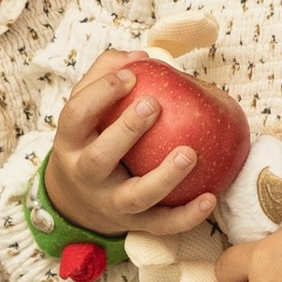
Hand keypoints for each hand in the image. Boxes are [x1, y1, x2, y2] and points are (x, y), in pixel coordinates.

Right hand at [44, 47, 214, 242]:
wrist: (76, 201)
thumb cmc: (91, 138)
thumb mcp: (86, 109)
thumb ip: (106, 75)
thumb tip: (142, 56)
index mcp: (71, 142)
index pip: (76, 115)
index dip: (101, 93)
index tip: (131, 74)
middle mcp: (86, 176)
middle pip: (99, 158)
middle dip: (126, 131)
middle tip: (155, 105)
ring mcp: (110, 204)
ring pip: (135, 197)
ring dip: (164, 177)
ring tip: (189, 154)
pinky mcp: (134, 224)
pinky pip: (162, 224)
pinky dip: (186, 216)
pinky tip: (210, 197)